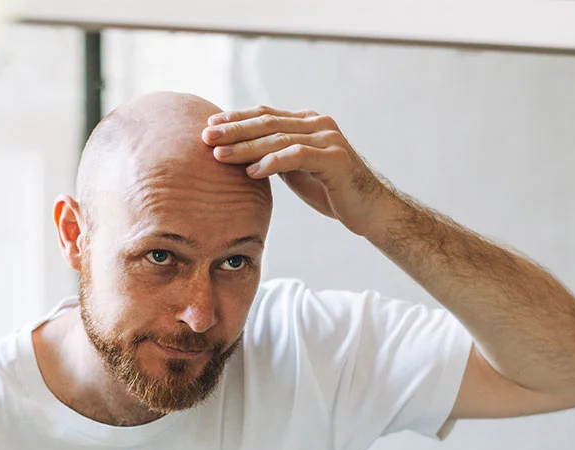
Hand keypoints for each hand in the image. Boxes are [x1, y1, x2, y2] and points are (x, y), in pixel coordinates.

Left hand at [201, 105, 395, 236]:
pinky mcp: (335, 158)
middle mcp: (318, 124)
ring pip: (278, 138)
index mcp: (308, 122)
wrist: (370, 210)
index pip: (266, 114)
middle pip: (268, 122)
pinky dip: (272, 162)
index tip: (208, 125)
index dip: (236, 118)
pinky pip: (297, 156)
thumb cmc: (332, 191)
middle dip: (233, 129)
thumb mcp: (298, 170)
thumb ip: (276, 156)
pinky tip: (252, 171)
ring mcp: (328, 139)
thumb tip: (243, 155)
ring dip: (246, 147)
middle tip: (205, 136)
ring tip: (220, 155)